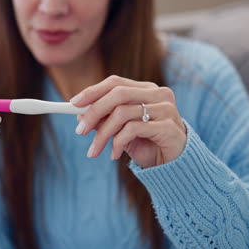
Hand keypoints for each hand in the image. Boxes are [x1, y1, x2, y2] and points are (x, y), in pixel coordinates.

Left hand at [70, 75, 185, 167]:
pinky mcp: (168, 126)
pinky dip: (118, 143)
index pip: (115, 83)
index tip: (73, 104)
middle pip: (117, 94)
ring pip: (122, 113)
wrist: (174, 166)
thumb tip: (80, 113)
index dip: (93, 91)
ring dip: (102, 134)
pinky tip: (114, 155)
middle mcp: (158, 94)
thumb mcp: (122, 131)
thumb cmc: (148, 145)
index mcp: (146, 90)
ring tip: (94, 151)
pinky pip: (133, 129)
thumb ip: (106, 120)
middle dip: (94, 112)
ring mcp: (165, 109)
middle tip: (79, 131)